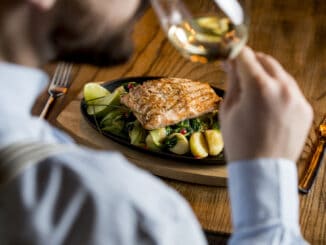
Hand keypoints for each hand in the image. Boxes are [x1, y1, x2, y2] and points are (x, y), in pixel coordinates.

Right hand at [219, 47, 312, 161]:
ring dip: (265, 76)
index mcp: (259, 88)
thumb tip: (232, 63)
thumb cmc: (239, 143)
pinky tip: (267, 106)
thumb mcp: (228, 110)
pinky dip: (277, 91)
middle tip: (239, 71)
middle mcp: (282, 88)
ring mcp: (297, 99)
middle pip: (266, 60)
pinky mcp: (305, 109)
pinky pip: (289, 91)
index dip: (234, 54)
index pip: (246, 56)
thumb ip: (232, 81)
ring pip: (280, 74)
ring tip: (253, 92)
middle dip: (251, 62)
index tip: (228, 56)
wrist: (261, 170)